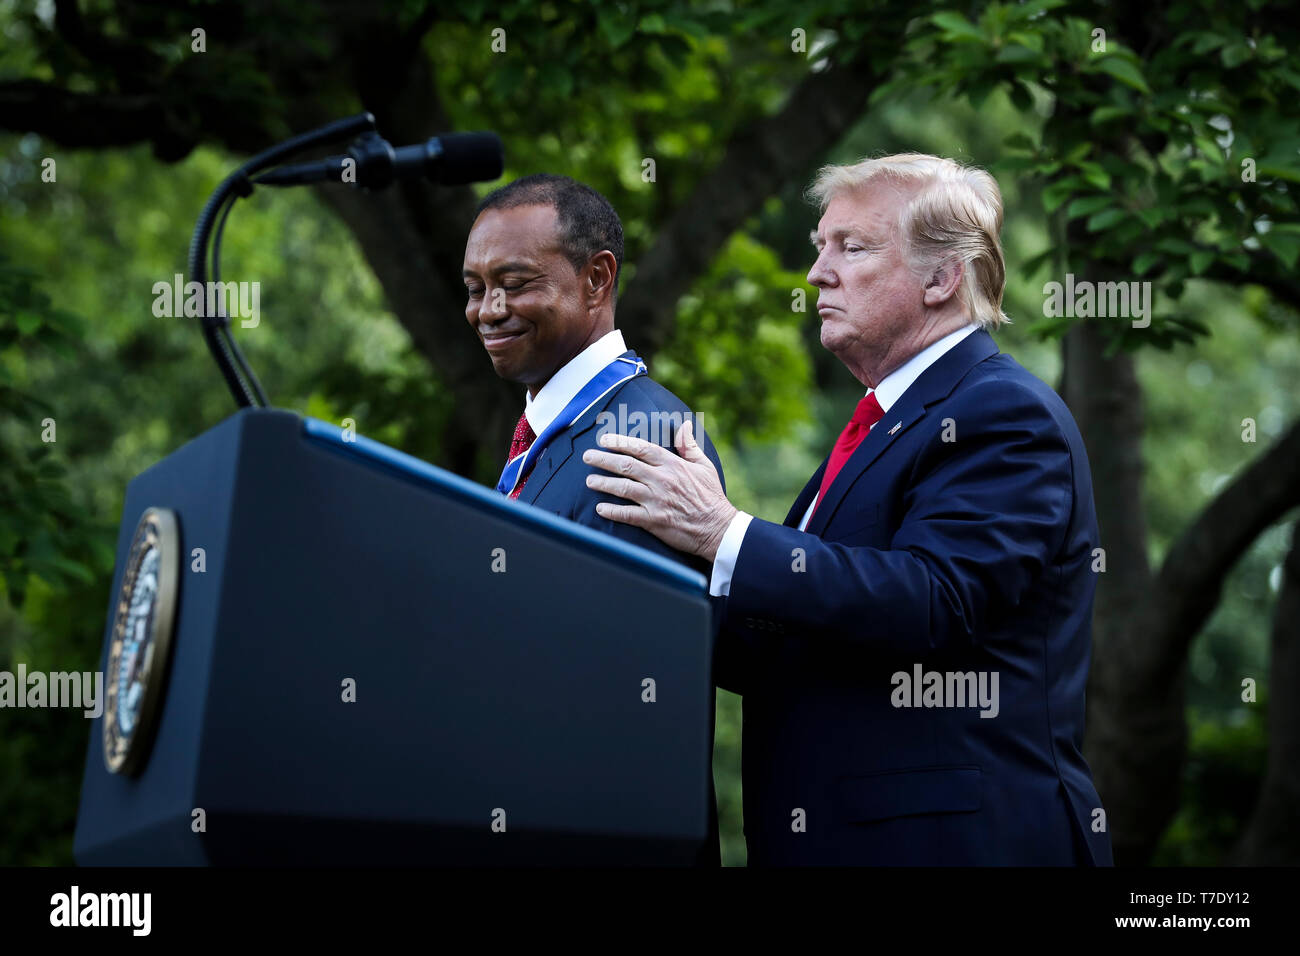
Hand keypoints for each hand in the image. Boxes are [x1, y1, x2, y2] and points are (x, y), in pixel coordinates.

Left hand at [583, 420, 737, 560]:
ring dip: (603, 483)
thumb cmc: (711, 497)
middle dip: (603, 460)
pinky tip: (600, 508)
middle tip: (587, 457)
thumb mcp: (704, 466)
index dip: (620, 442)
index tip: (604, 440)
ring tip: (589, 481)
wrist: (719, 528)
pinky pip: (627, 514)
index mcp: (673, 465)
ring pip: (623, 488)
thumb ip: (689, 446)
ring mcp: (657, 501)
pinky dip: (612, 511)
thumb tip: (684, 425)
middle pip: (626, 465)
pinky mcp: (654, 521)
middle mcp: (662, 480)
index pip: (641, 448)